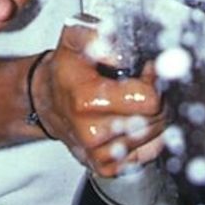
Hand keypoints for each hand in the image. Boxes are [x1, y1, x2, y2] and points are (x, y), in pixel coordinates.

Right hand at [30, 22, 167, 171]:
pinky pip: (148, 154)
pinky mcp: (105, 168)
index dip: (154, 82)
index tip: (146, 71)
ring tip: (136, 103)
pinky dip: (149, 137)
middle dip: (157, 99)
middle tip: (142, 86)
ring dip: (153, 118)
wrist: (47, 102)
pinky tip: (133, 121)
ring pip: (155, 137)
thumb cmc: (66, 71)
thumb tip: (121, 52)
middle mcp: (90, 133)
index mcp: (85, 100)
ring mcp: (97, 154)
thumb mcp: (75, 39)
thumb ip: (98, 36)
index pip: (148, 99)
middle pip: (155, 119)